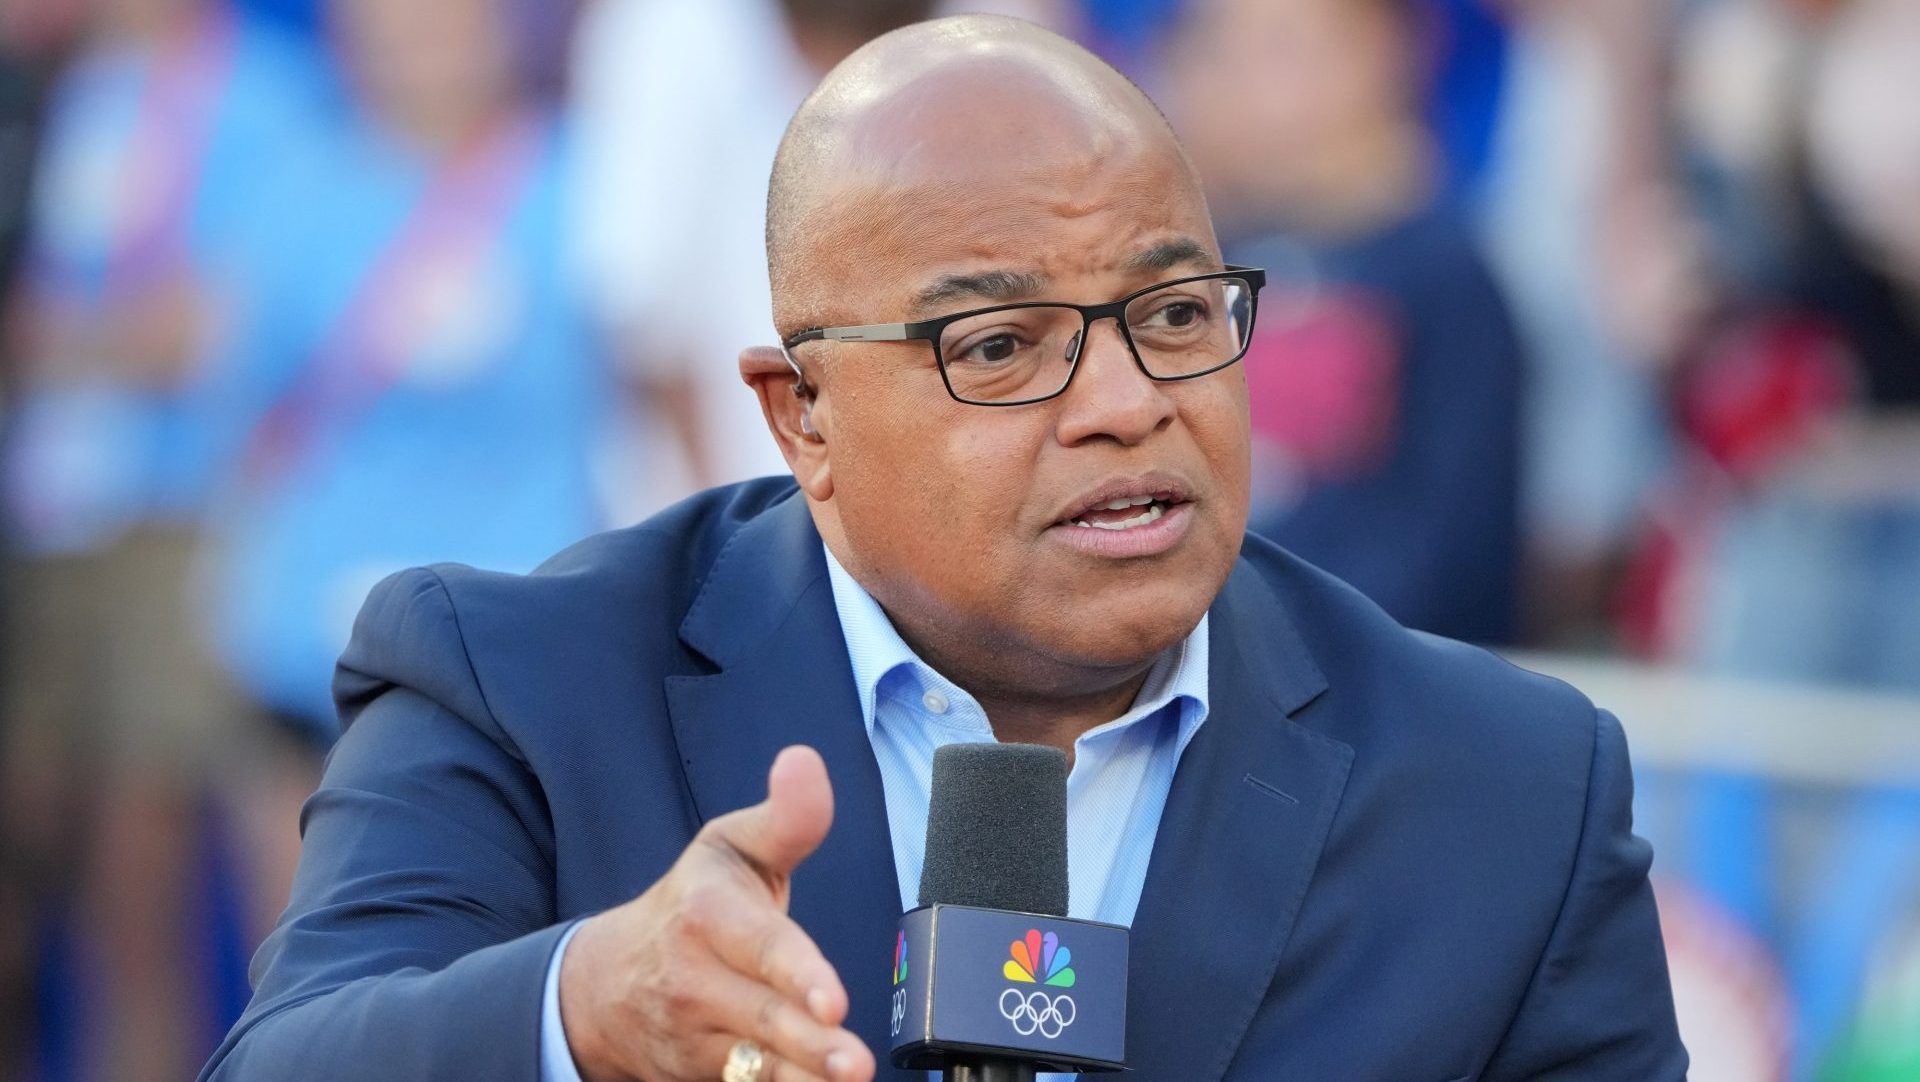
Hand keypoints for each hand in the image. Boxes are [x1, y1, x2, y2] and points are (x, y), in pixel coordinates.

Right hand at [558, 746, 875, 1081]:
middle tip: (854, 1062)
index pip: (761, 948)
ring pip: (754, 1067)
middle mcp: (696, 981)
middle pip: (762, 1017)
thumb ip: (786, 817)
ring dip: (800, 1079)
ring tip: (846, 1080)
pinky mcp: (698, 1077)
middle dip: (809, 1044)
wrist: (605, 981)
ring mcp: (695, 1037)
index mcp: (708, 916)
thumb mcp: (731, 847)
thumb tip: (805, 761)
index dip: (799, 974)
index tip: (834, 1001)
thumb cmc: (694, 903)